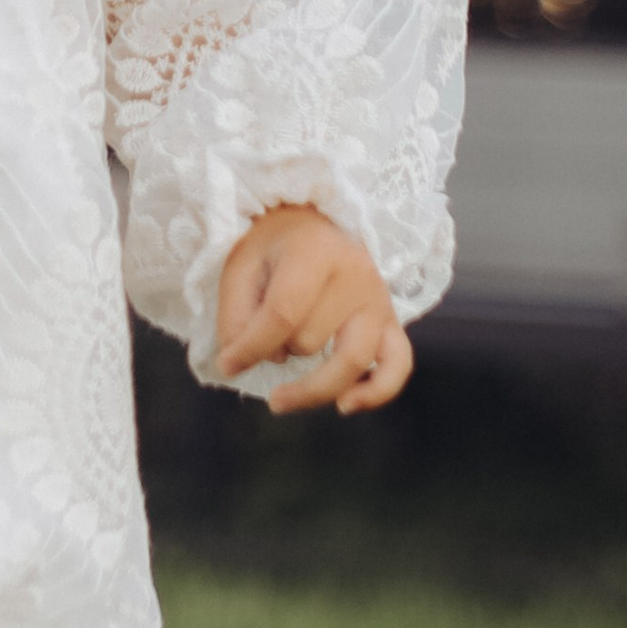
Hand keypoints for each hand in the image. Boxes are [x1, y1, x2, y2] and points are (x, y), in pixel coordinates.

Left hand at [214, 204, 412, 415]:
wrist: (313, 222)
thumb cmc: (274, 244)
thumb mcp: (242, 265)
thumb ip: (237, 314)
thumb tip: (241, 361)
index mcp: (315, 250)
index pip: (283, 314)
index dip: (251, 347)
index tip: (228, 364)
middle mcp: (356, 273)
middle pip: (311, 341)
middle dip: (278, 349)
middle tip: (261, 339)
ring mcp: (378, 299)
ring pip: (352, 361)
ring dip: (313, 386)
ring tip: (280, 398)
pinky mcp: (391, 320)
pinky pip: (398, 365)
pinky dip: (376, 393)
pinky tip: (345, 405)